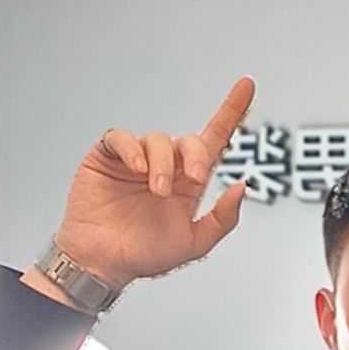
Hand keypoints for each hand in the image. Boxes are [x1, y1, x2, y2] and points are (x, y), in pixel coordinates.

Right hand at [48, 75, 255, 288]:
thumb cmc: (142, 254)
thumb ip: (223, 218)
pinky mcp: (108, 157)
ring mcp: (136, 160)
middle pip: (190, 141)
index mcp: (188, 182)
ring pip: (158, 140)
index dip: (231, 112)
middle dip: (195, 155)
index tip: (247, 86)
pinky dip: (132, 149)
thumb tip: (241, 186)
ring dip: (162, 163)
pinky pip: (122, 138)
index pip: (214, 140)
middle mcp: (165, 166)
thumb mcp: (194, 243)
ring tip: (156, 190)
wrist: (101, 263)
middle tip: (191, 178)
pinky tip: (136, 169)